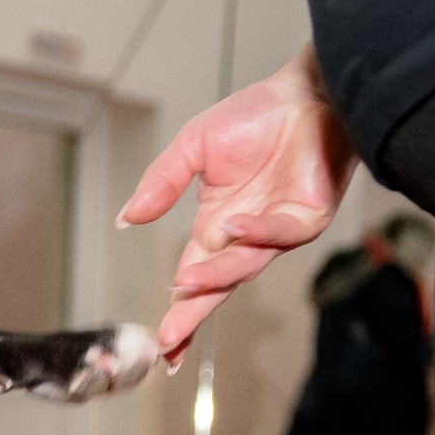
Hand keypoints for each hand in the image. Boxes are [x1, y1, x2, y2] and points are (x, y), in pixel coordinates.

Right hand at [118, 45, 358, 360]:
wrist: (307, 93)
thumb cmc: (256, 116)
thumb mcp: (192, 147)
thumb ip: (161, 183)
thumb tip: (126, 219)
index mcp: (217, 226)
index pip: (194, 277)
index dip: (179, 310)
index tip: (160, 341)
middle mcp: (246, 237)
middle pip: (217, 286)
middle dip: (193, 313)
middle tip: (170, 339)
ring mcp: (278, 232)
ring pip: (245, 265)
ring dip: (216, 276)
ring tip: (184, 282)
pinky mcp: (308, 218)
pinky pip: (280, 233)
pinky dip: (256, 233)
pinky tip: (231, 227)